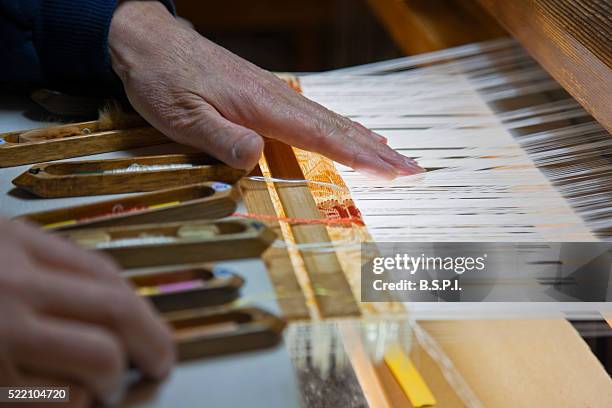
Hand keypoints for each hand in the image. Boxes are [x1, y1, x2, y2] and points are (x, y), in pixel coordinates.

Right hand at [0, 219, 174, 406]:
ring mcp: (0, 339)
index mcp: (13, 245)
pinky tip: (50, 398)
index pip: (105, 272)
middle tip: (158, 365)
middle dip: (154, 345)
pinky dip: (72, 405)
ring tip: (92, 388)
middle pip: (118, 312)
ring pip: (102, 361)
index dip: (145, 310)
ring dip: (108, 383)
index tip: (160, 334)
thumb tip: (125, 304)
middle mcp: (11, 287)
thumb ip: (52, 269)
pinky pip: (66, 402)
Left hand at [109, 1, 422, 178]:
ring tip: (394, 157)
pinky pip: (314, 115)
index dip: (358, 156)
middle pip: (337, 128)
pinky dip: (341, 127)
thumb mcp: (180, 116)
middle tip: (412, 170)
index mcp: (262, 107)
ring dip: (366, 140)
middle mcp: (277, 99)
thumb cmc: (163, 81)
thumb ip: (220, 138)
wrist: (151, 42)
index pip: (321, 136)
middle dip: (377, 152)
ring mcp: (274, 95)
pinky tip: (351, 133)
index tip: (392, 171)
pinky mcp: (266, 95)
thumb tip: (256, 157)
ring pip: (330, 120)